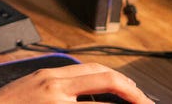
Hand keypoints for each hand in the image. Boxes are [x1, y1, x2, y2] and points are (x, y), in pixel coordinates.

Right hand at [0, 64, 153, 103]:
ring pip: (99, 101)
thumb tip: (91, 92)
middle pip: (106, 80)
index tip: (137, 94)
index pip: (97, 71)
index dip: (123, 82)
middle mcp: (55, 88)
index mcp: (52, 77)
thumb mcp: (33, 86)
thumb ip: (60, 86)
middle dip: (133, 93)